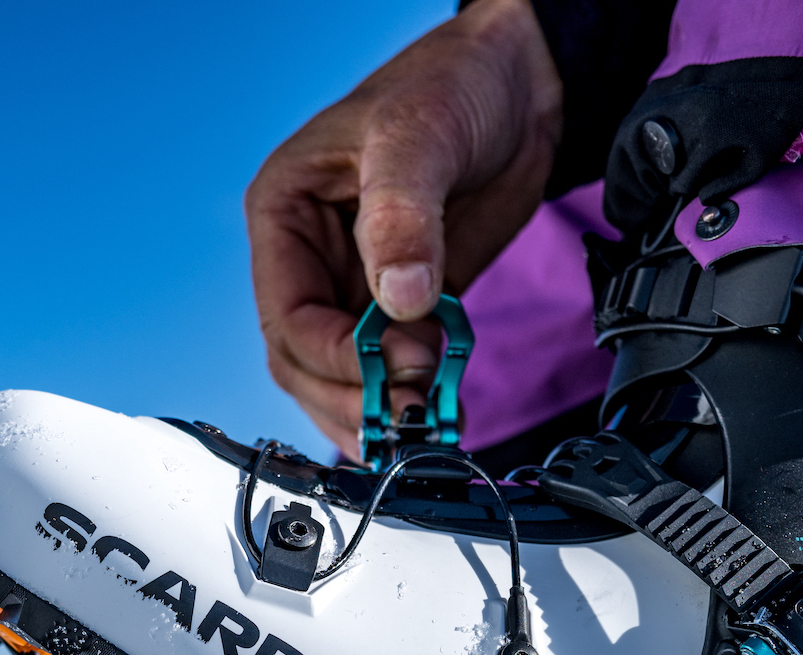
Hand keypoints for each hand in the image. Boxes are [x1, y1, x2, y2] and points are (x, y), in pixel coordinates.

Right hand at [245, 0, 561, 454]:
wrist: (517, 88)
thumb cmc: (450, 85)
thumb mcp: (417, 137)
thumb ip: (401, 217)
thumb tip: (399, 300)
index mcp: (285, 216)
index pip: (289, 316)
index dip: (333, 356)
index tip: (387, 369)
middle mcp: (311, 262)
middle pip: (307, 363)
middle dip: (353, 397)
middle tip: (408, 414)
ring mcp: (356, 291)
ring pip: (343, 380)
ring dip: (379, 411)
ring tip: (425, 422)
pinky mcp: (405, 310)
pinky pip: (393, 371)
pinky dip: (412, 397)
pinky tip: (442, 408)